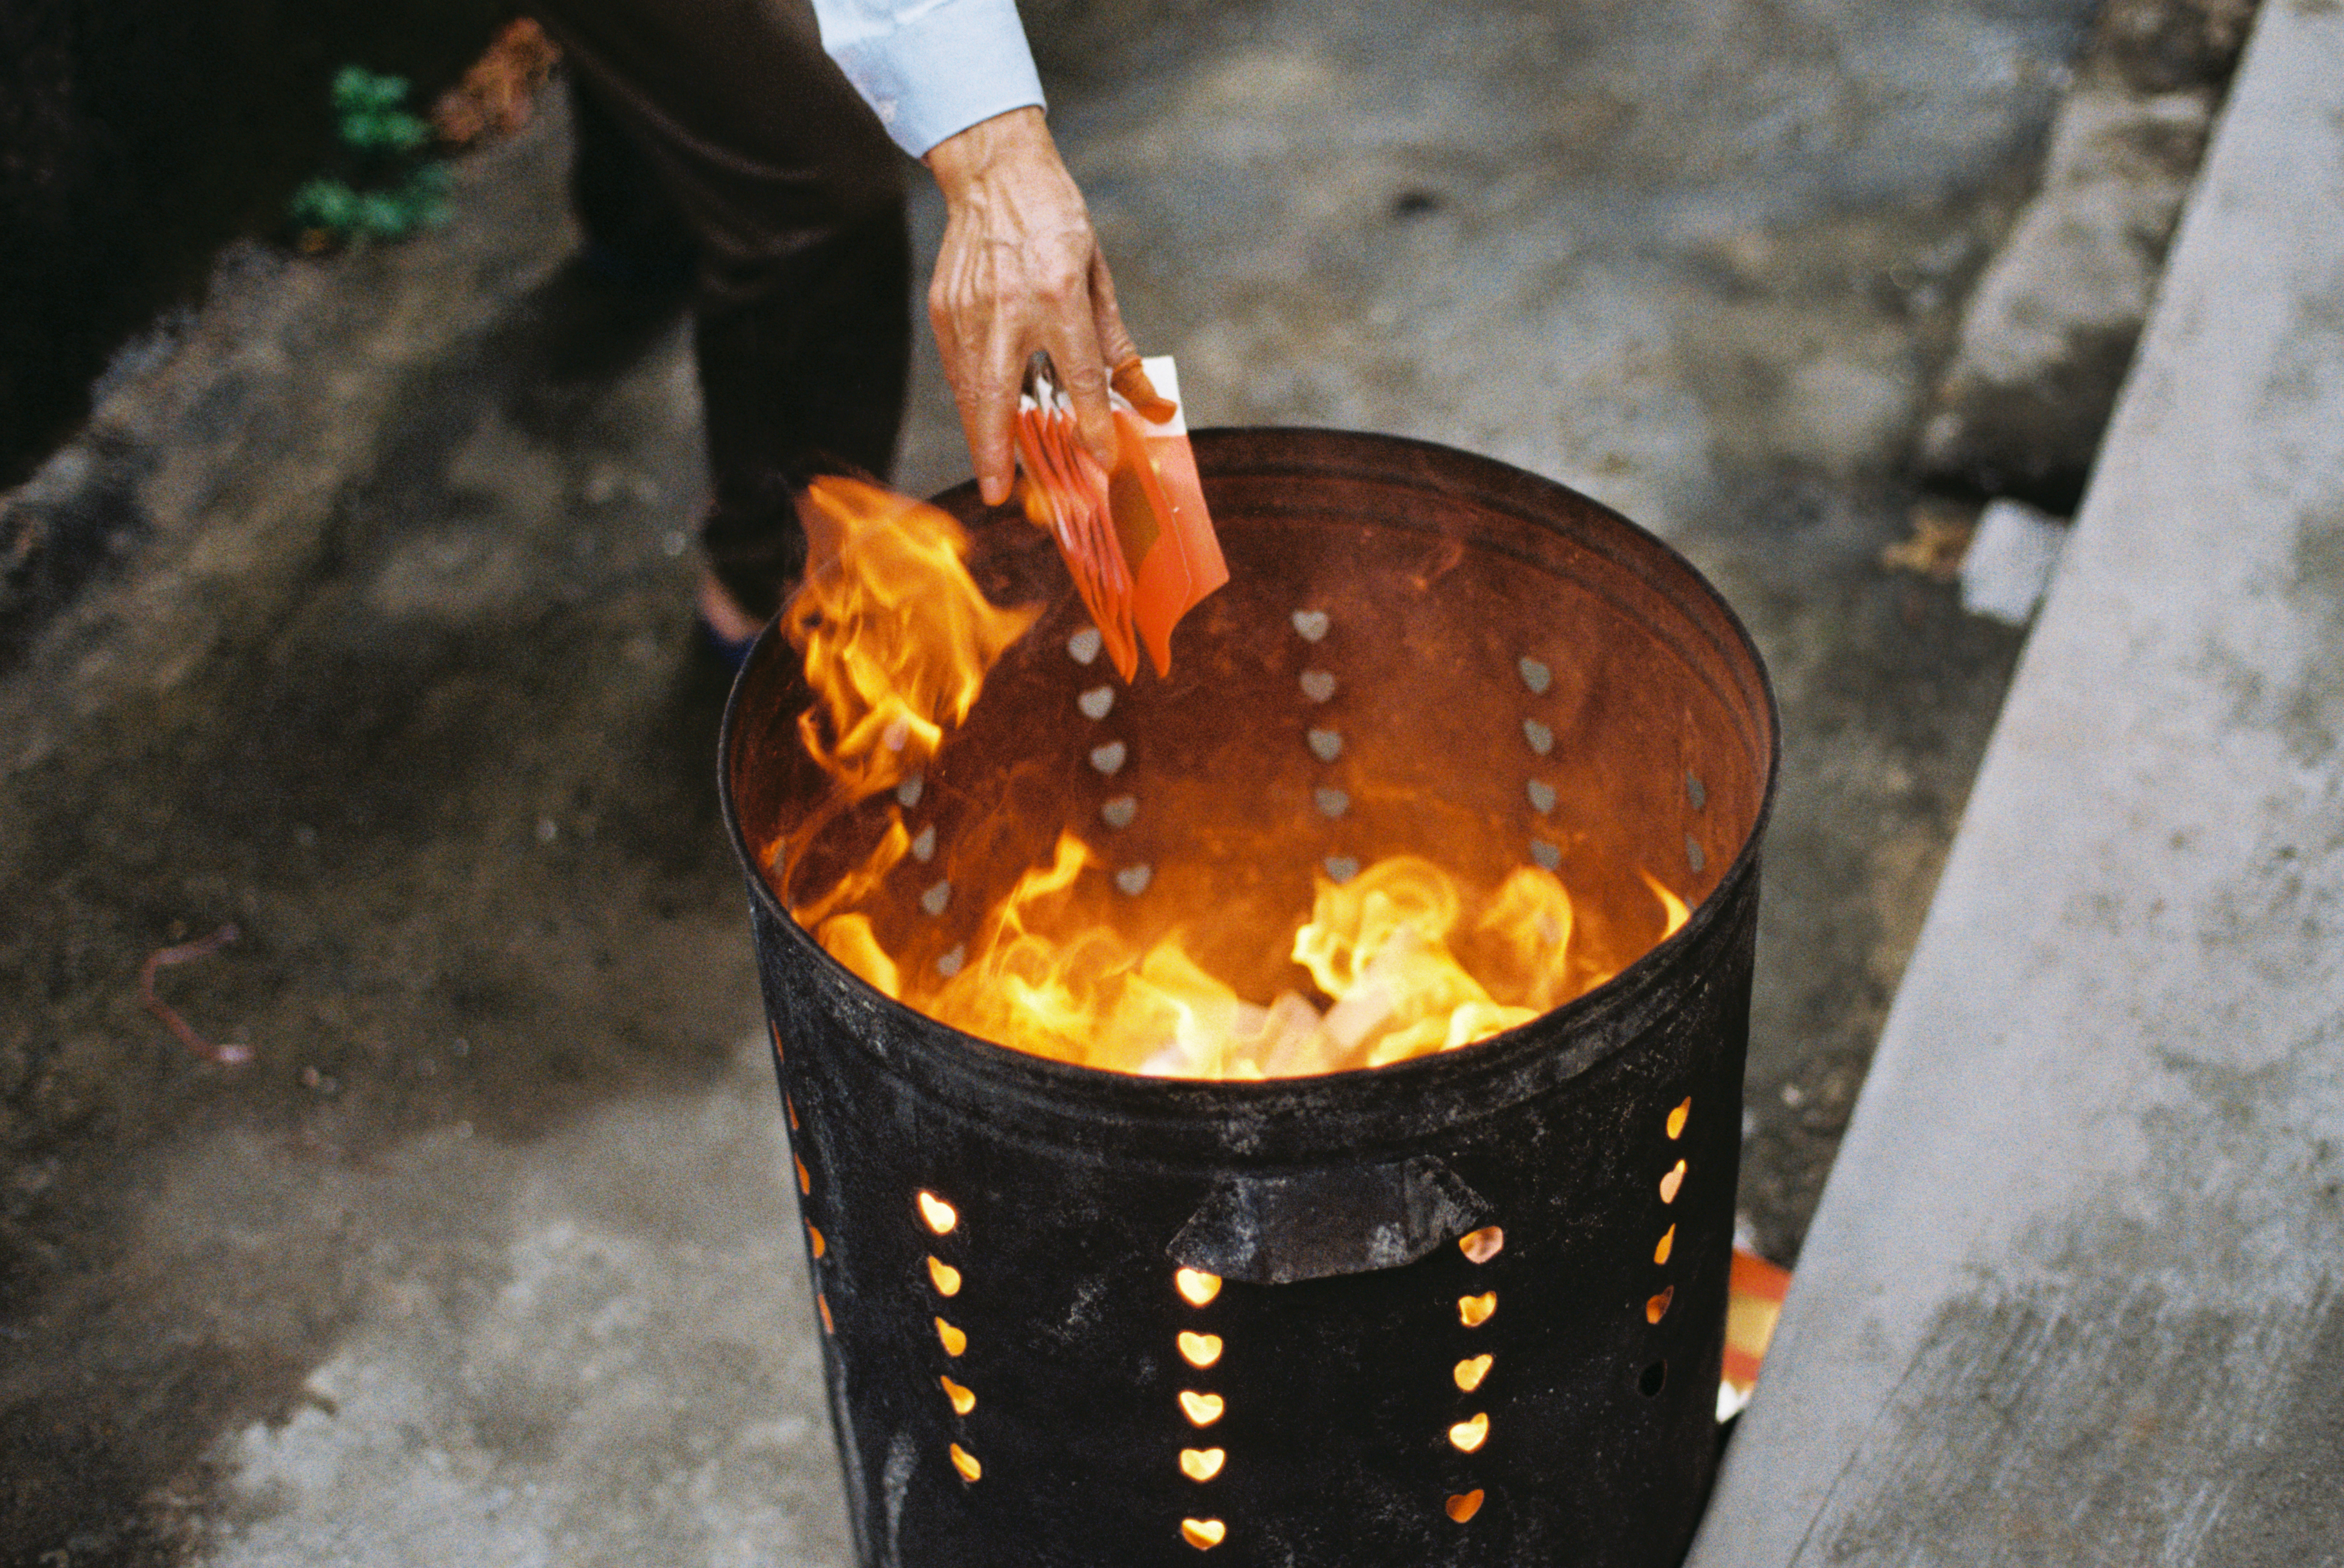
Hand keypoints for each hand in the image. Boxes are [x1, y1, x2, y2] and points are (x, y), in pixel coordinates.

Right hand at [926, 107, 1137, 506]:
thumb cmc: (1056, 221)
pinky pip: (957, 367)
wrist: (996, 172)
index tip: (1099, 460)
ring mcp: (970, 308)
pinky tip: (980, 420)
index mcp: (1059, 294)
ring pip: (971, 388)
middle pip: (1000, 395)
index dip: (1093, 423)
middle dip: (998, 450)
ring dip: (980, 435)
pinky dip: (969, 398)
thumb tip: (1150, 403)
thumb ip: (1118, 348)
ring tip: (992, 472)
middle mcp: (1010, 305)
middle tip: (999, 493)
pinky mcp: (945, 307)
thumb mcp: (1099, 279)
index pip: (1080, 375)